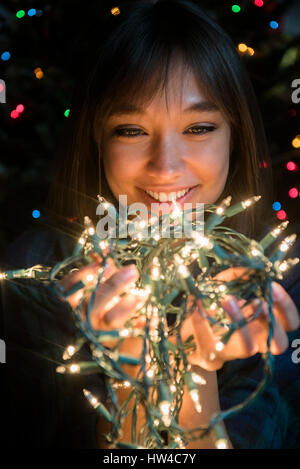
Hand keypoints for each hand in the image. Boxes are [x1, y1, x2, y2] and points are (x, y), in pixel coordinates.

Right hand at [58, 254, 146, 339]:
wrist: (122, 347)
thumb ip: (103, 268)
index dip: (83, 274)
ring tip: (142, 295)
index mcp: (74, 304)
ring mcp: (100, 334)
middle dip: (114, 284)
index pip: (68, 289)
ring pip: (110, 320)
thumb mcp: (103, 286)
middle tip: (133, 271)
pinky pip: (132, 334)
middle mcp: (84, 320)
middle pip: (95, 302)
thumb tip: (104, 247)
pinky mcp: (118, 346)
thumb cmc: (108, 306)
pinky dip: (142, 324)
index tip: (103, 262)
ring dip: (127, 305)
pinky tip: (152, 317)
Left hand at [179, 267, 299, 370]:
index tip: (273, 287)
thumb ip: (238, 274)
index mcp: (263, 323)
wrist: (183, 328)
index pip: (290, 323)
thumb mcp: (225, 283)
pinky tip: (197, 303)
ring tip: (227, 300)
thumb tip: (251, 267)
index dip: (286, 308)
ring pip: (247, 348)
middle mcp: (254, 342)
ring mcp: (233, 353)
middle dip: (271, 322)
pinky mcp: (209, 356)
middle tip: (258, 303)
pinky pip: (209, 342)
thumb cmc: (211, 302)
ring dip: (240, 321)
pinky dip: (202, 320)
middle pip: (279, 344)